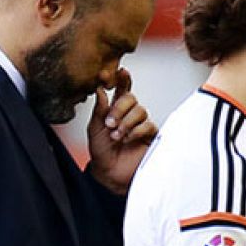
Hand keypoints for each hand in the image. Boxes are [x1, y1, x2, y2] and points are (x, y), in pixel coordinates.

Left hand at [86, 68, 156, 194]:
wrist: (109, 174)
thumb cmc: (101, 152)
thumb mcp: (94, 129)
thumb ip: (99, 110)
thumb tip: (100, 90)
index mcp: (116, 109)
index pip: (122, 89)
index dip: (123, 79)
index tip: (120, 71)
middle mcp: (129, 115)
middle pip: (131, 98)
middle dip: (120, 108)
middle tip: (109, 123)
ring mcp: (141, 125)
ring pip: (140, 111)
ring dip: (126, 122)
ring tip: (115, 135)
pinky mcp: (150, 136)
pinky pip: (148, 125)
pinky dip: (135, 131)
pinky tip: (127, 140)